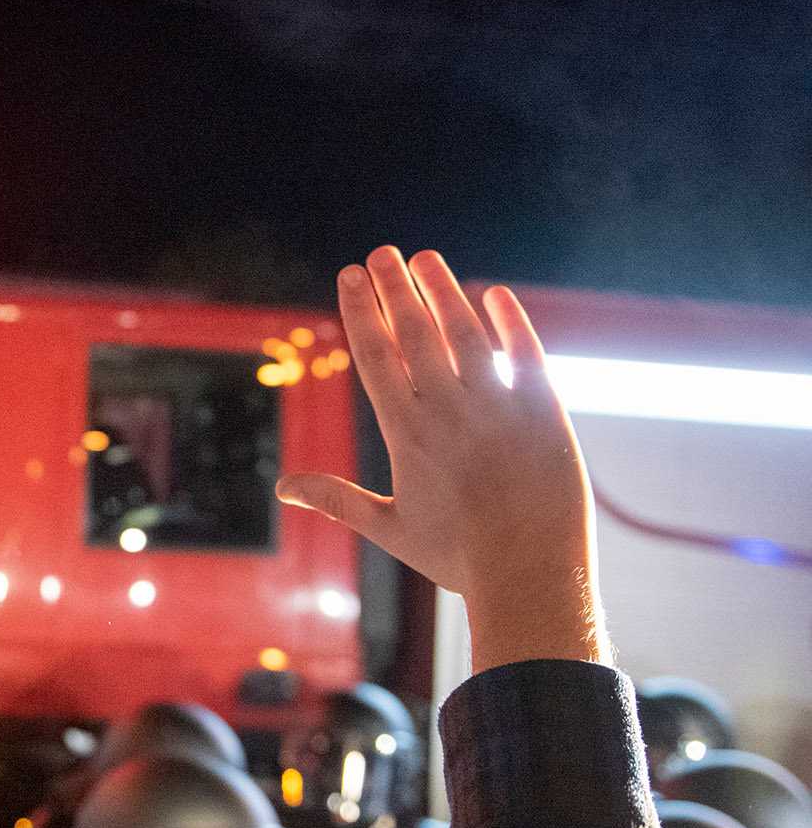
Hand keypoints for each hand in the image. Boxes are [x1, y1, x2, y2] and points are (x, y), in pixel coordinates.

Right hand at [274, 247, 609, 672]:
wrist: (533, 575)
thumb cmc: (459, 557)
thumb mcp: (390, 527)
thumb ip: (337, 498)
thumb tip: (283, 488)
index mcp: (408, 434)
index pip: (377, 355)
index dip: (361, 311)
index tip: (348, 275)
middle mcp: (449, 410)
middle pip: (416, 332)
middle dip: (394, 287)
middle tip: (380, 252)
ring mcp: (499, 406)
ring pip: (466, 332)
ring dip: (444, 290)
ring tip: (425, 258)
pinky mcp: (545, 410)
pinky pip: (525, 353)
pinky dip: (510, 322)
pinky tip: (496, 296)